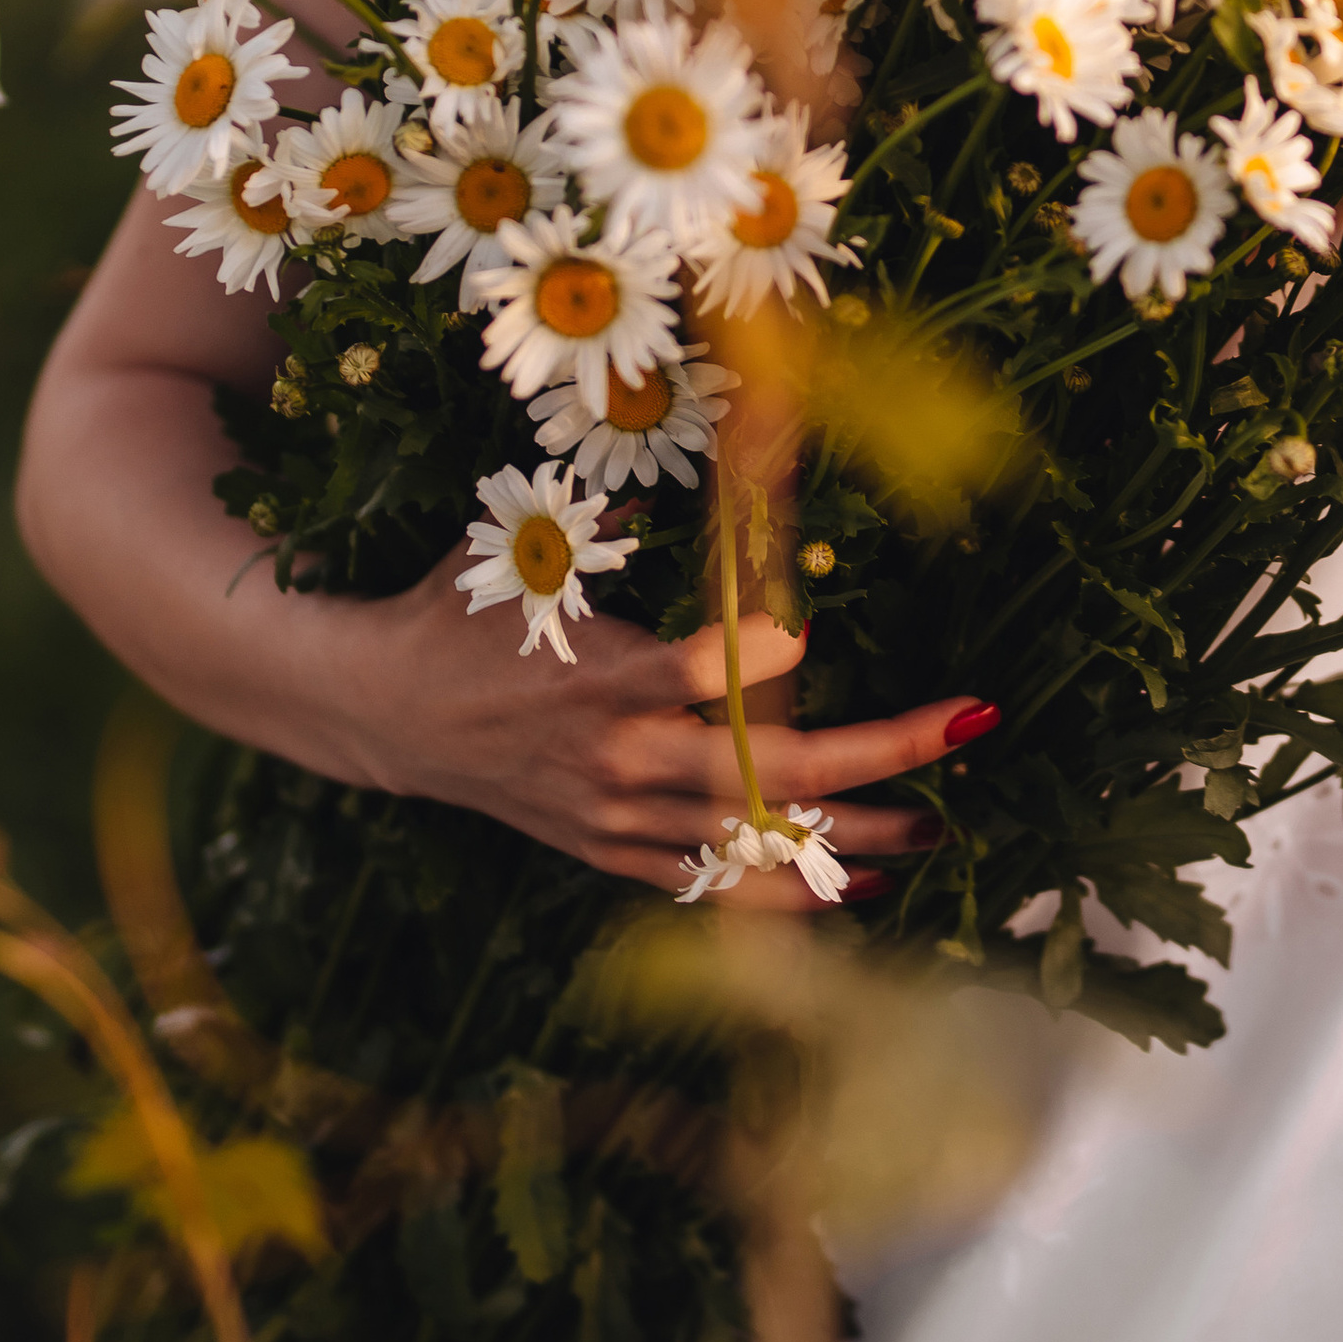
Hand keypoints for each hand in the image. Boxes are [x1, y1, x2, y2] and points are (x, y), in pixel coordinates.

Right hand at [342, 551, 994, 901]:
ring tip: (936, 834)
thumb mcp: (529, 556)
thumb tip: (712, 445)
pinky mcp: (605, 851)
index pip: (703, 674)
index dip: (763, 655)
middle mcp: (618, 756)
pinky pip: (708, 887)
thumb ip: (615, 520)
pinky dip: (781, 896)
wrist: (377, 709)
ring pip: (753, 843)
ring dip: (852, 841)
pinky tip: (853, 891)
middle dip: (879, 756)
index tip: (810, 630)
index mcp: (603, 675)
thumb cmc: (464, 612)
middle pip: (767, 769)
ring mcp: (614, 815)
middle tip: (965, 731)